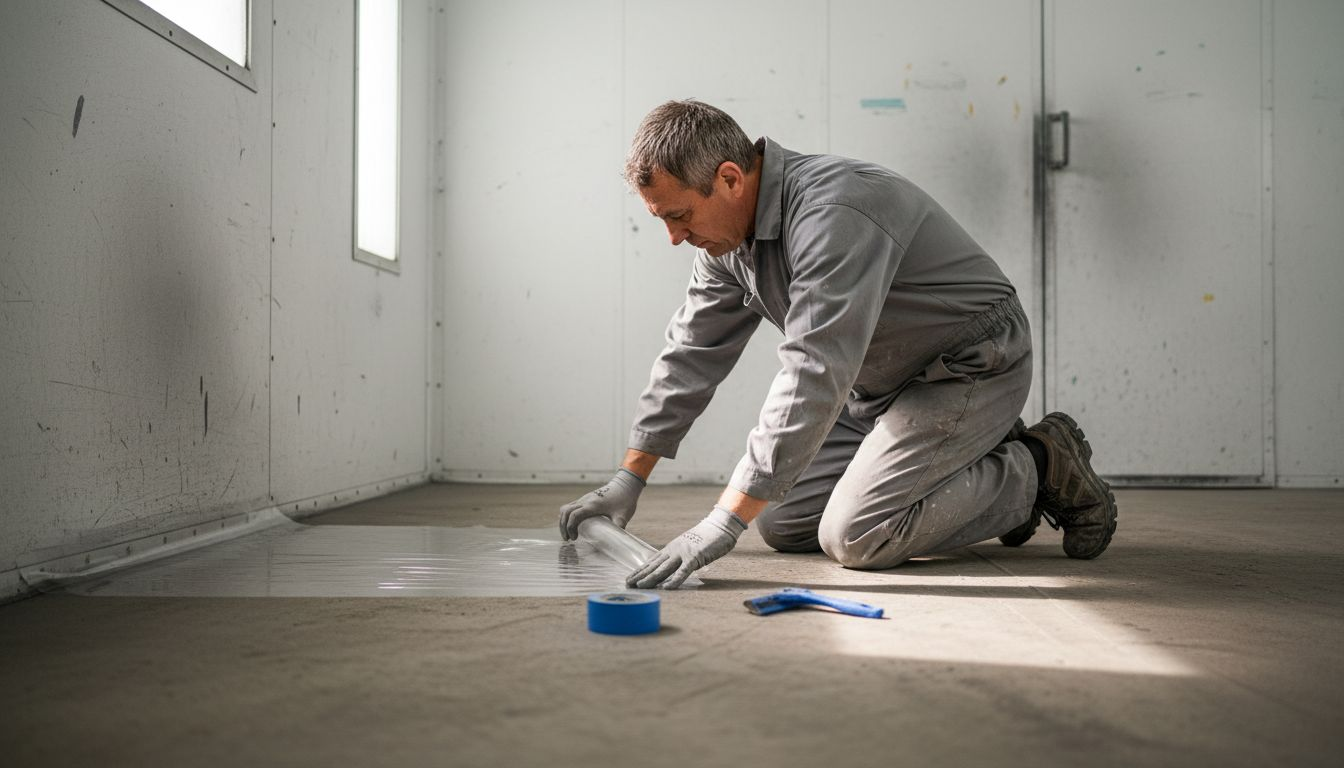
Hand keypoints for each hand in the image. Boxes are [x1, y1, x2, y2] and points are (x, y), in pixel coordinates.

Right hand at [558, 469, 644, 540]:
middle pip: (566, 512)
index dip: (570, 528)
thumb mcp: (623, 516)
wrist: (626, 485)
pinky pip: (570, 505)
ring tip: (568, 533)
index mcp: (593, 505)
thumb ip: (618, 528)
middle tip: (568, 539)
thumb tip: (616, 542)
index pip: (574, 515)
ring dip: (563, 520)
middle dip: (563, 526)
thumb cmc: (625, 500)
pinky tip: (571, 523)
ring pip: (566, 508)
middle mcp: (585, 500)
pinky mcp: (585, 498)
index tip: (575, 538)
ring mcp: (584, 498)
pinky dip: (567, 515)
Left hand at [626, 506, 746, 588]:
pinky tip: (666, 587)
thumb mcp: (688, 548)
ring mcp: (683, 553)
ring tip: (639, 586)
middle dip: (640, 576)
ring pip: (664, 568)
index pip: (652, 561)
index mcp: (671, 548)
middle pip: (654, 565)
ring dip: (651, 578)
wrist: (720, 526)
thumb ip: (680, 558)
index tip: (629, 578)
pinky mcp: (695, 557)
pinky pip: (683, 571)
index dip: (640, 570)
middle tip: (627, 584)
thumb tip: (673, 569)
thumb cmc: (706, 538)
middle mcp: (673, 550)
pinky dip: (674, 580)